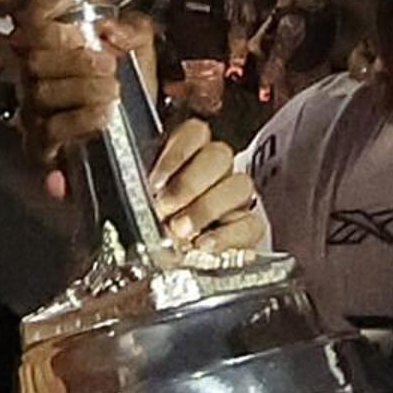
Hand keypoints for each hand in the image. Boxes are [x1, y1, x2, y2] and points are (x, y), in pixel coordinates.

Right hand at [0, 0, 154, 166]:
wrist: (137, 141)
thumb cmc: (130, 91)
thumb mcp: (140, 53)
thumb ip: (133, 32)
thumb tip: (111, 28)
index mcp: (50, 47)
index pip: (32, 21)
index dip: (49, 10)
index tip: (80, 7)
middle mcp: (32, 78)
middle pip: (34, 60)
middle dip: (75, 60)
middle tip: (109, 65)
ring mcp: (32, 111)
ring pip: (42, 93)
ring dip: (82, 89)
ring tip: (113, 90)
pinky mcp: (40, 146)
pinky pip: (52, 129)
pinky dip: (81, 118)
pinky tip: (104, 113)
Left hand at [151, 115, 266, 259]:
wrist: (167, 260)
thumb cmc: (151, 223)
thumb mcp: (141, 200)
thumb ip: (142, 189)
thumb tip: (143, 192)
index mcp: (187, 154)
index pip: (196, 132)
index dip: (177, 154)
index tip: (156, 181)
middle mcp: (216, 170)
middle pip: (219, 156)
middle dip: (190, 183)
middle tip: (167, 207)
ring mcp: (235, 197)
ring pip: (240, 185)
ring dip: (207, 208)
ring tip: (181, 229)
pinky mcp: (248, 227)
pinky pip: (251, 225)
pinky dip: (226, 236)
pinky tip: (204, 244)